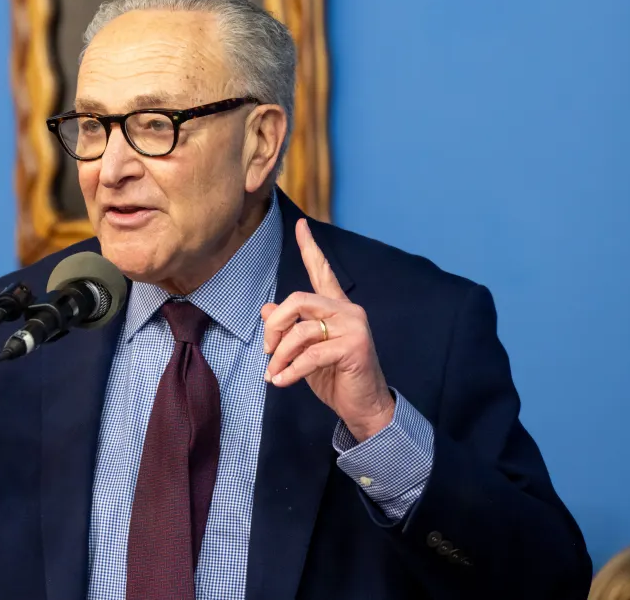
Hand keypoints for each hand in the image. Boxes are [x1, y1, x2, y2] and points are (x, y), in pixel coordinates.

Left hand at [262, 219, 394, 441]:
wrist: (363, 406)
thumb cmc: (334, 376)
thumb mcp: (304, 350)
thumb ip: (289, 328)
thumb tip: (266, 309)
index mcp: (336, 307)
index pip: (322, 271)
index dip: (310, 247)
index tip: (301, 224)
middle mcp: (347, 310)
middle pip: (299, 299)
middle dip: (275, 324)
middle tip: (266, 349)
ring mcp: (353, 327)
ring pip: (301, 331)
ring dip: (280, 356)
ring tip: (273, 373)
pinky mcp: (354, 347)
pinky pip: (310, 354)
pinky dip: (290, 370)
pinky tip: (281, 381)